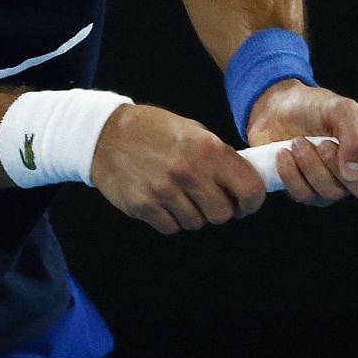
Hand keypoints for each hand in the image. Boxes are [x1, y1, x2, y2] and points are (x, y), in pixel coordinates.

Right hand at [91, 103, 267, 233]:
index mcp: (208, 148)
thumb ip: (219, 157)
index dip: (252, 202)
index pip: (249, 189)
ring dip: (193, 214)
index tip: (245, 204)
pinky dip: (170, 219)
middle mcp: (189, 171)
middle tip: (209, 199)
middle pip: (223, 214)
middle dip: (220, 210)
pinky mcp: (143, 206)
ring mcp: (164, 190)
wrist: (105, 134)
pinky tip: (162, 201)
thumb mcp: (194, 131)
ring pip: (196, 223)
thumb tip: (244, 182)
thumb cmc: (153, 130)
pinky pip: (171, 227)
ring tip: (180, 194)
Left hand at [245, 81, 357, 205]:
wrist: (275, 110)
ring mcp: (334, 185)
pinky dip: (292, 173)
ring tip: (298, 141)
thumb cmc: (314, 107)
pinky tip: (284, 154)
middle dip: (340, 166)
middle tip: (324, 143)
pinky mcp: (308, 192)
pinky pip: (305, 196)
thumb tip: (356, 167)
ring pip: (332, 193)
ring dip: (311, 165)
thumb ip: (355, 134)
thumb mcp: (339, 108)